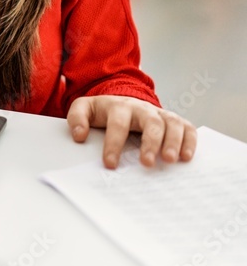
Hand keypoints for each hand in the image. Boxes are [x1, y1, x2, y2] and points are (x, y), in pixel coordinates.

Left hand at [67, 95, 196, 168]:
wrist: (122, 101)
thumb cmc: (103, 111)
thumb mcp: (84, 109)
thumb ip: (76, 118)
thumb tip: (79, 135)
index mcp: (118, 106)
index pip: (117, 124)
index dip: (114, 143)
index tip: (110, 164)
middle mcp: (142, 108)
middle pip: (150, 121)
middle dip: (150, 142)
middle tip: (147, 163)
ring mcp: (159, 113)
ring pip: (171, 123)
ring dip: (172, 142)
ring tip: (169, 161)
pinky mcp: (173, 120)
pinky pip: (187, 127)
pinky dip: (190, 141)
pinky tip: (186, 157)